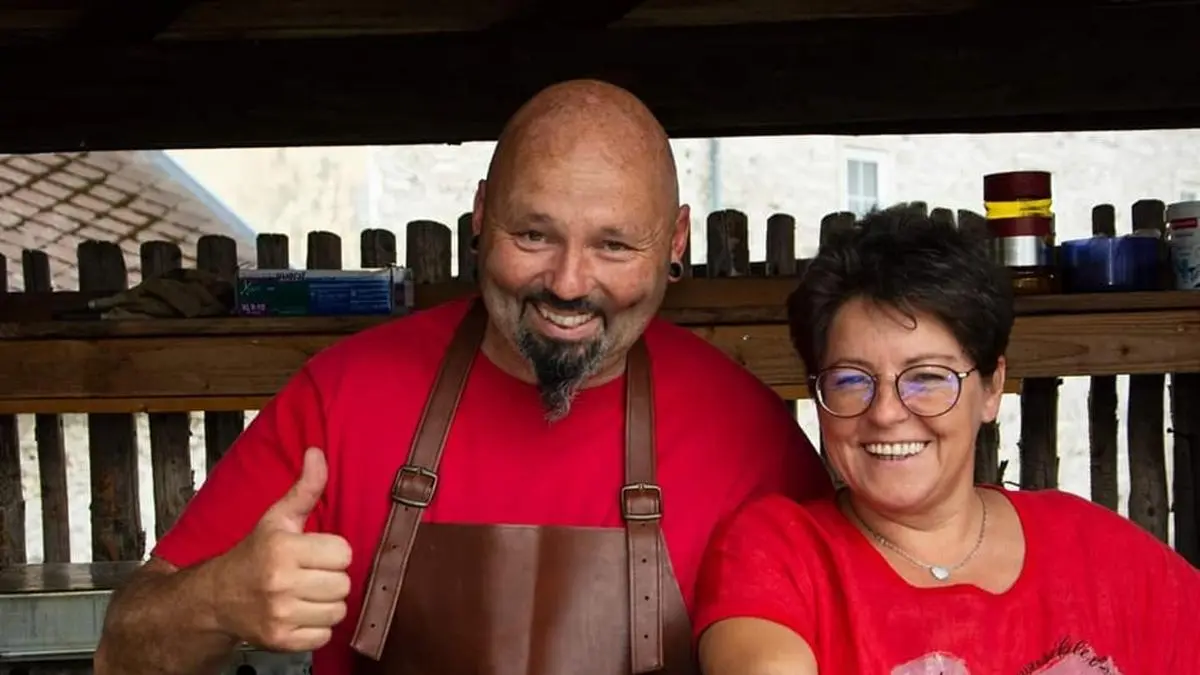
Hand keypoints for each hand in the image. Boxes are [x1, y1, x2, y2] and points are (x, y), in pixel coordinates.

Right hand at [212, 447, 352, 651]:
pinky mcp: (281, 640)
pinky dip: (316, 627)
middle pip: (343, 583)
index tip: (315, 552)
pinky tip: (299, 613)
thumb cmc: (252, 555)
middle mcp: (280, 582)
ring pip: (338, 611)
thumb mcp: (277, 518)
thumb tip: (317, 453)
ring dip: (326, 603)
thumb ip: (305, 488)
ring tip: (305, 594)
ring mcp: (280, 614)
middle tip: (309, 574)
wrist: (216, 597)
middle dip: (330, 578)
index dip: (332, 552)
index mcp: (283, 549)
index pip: (343, 553)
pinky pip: (324, 635)